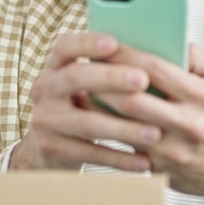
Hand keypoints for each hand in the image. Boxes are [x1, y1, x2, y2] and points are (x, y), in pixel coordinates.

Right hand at [11, 33, 162, 172]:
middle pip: (75, 78)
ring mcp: (45, 120)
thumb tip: (158, 55)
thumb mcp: (86, 83)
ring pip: (87, 123)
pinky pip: (91, 154)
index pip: (65, 46)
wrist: (50, 147)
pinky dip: (120, 158)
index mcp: (55, 66)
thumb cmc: (83, 105)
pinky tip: (144, 162)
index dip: (87, 43)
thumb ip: (109, 69)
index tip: (114, 43)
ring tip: (156, 133)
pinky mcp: (52, 149)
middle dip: (110, 78)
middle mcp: (45, 89)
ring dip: (124, 128)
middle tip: (143, 80)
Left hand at [93, 44, 203, 204]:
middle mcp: (189, 123)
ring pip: (124, 125)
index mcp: (203, 96)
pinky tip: (93, 115)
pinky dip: (106, 128)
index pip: (157, 70)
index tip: (106, 44)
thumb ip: (195, 56)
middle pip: (134, 99)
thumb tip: (167, 35)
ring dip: (99, 106)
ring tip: (83, 88)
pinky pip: (125, 146)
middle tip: (86, 66)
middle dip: (105, 81)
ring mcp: (172, 149)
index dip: (127, 55)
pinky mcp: (159, 167)